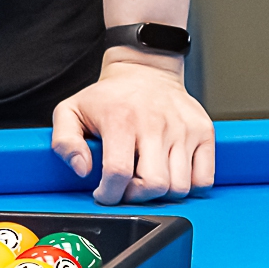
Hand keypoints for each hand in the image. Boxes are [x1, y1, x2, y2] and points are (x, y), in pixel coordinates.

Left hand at [49, 52, 214, 203]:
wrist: (145, 70)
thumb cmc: (107, 97)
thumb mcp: (70, 111)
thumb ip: (64, 142)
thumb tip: (82, 170)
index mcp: (121, 120)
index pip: (118, 173)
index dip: (109, 194)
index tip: (104, 193)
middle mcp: (155, 124)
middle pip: (154, 185)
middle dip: (137, 197)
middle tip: (128, 188)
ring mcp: (183, 128)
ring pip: (179, 187)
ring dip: (162, 193)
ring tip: (147, 178)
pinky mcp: (204, 131)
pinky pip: (204, 179)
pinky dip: (189, 186)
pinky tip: (171, 174)